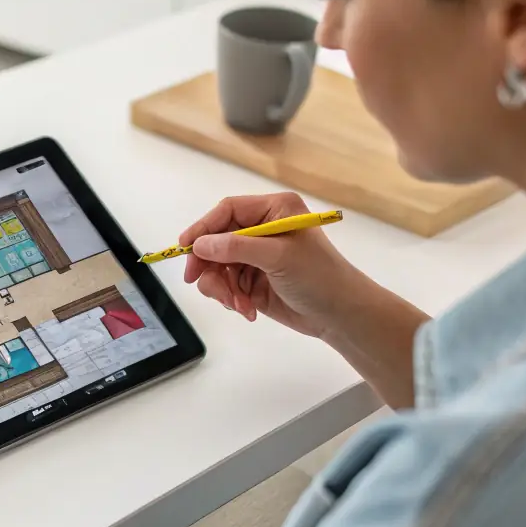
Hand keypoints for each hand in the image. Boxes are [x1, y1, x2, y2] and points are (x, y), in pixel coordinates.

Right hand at [177, 193, 363, 338]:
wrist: (341, 316)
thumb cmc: (319, 277)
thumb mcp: (278, 257)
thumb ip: (236, 248)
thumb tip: (199, 246)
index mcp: (274, 210)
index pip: (227, 211)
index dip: (203, 228)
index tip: (184, 248)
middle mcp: (262, 229)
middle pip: (216, 240)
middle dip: (209, 265)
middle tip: (196, 281)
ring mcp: (256, 256)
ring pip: (216, 266)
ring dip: (221, 287)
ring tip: (237, 304)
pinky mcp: (252, 281)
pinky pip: (225, 285)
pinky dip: (230, 299)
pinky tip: (247, 309)